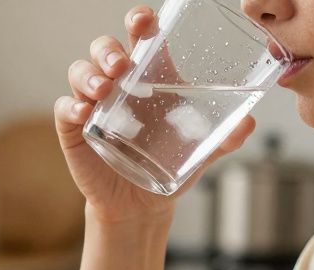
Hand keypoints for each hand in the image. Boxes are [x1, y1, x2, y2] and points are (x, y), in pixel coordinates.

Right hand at [55, 5, 256, 225]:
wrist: (141, 204)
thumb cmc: (168, 164)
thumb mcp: (202, 151)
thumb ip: (225, 137)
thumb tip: (249, 123)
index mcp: (149, 77)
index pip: (140, 37)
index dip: (138, 22)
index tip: (143, 21)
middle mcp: (118, 84)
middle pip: (104, 48)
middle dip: (109, 49)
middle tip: (122, 65)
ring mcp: (93, 104)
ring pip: (80, 71)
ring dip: (89, 74)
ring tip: (104, 89)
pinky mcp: (75, 129)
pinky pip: (64, 108)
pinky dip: (71, 106)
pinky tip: (85, 114)